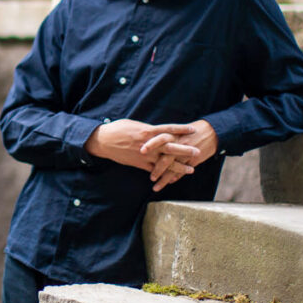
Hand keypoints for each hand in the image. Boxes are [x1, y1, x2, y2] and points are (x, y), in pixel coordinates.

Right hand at [84, 119, 198, 171]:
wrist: (104, 141)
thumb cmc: (118, 129)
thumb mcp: (134, 124)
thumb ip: (148, 129)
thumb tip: (158, 131)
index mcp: (147, 130)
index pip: (168, 129)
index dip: (181, 129)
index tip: (193, 129)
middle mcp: (148, 143)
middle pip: (171, 147)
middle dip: (185, 150)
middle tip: (197, 152)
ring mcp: (144, 155)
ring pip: (165, 162)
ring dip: (179, 166)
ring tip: (191, 169)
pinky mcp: (139, 164)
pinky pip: (154, 170)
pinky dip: (164, 174)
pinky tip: (173, 178)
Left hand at [144, 119, 218, 191]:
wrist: (212, 132)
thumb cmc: (191, 130)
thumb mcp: (177, 130)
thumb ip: (164, 136)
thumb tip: (148, 142)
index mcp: (173, 134)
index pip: (159, 138)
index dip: (150, 144)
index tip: (141, 152)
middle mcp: (179, 144)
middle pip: (166, 157)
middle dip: (157, 169)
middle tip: (150, 177)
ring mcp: (186, 154)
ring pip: (173, 168)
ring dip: (164, 179)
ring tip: (155, 187)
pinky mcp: (194, 160)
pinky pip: (182, 171)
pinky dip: (175, 177)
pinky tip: (168, 182)